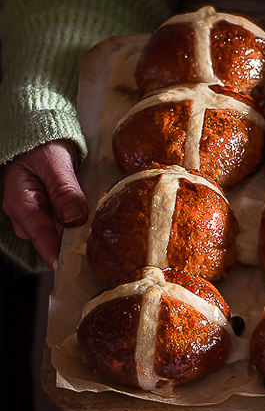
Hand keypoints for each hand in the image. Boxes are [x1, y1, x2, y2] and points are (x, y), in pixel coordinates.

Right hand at [2, 141, 88, 267]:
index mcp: (21, 202)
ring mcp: (40, 219)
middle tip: (98, 238)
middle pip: (51, 238)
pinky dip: (80, 225)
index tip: (64, 265)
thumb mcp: (54, 163)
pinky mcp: (52, 219)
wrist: (43, 144)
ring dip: (79, 232)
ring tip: (98, 223)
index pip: (37, 232)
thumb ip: (65, 189)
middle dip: (73, 240)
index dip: (52, 250)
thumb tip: (74, 218)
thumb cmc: (43, 149)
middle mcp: (27, 216)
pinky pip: (67, 228)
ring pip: (61, 234)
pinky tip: (93, 219)